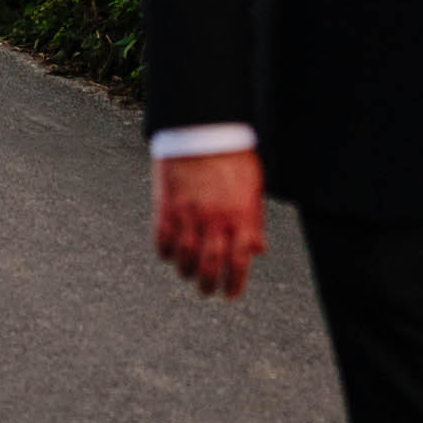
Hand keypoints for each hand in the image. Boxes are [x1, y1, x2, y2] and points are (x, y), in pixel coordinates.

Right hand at [152, 150, 266, 299]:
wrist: (202, 128)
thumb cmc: (231, 155)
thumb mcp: (254, 187)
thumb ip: (255, 221)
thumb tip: (259, 250)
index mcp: (241, 217)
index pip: (239, 262)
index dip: (234, 284)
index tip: (229, 294)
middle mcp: (216, 220)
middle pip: (210, 265)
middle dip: (208, 284)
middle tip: (206, 290)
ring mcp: (190, 215)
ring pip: (185, 257)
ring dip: (186, 271)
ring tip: (188, 273)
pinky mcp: (167, 207)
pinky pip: (163, 240)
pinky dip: (166, 253)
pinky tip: (169, 254)